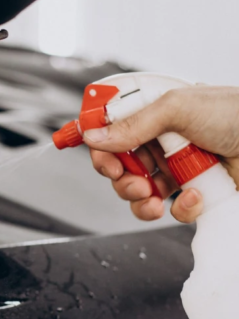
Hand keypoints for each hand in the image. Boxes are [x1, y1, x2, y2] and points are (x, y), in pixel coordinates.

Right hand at [86, 86, 238, 222]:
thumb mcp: (178, 109)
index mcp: (154, 113)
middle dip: (118, 176)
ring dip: (140, 199)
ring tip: (153, 198)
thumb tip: (94, 136)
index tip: (100, 156)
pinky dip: (181, 208)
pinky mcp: (197, 192)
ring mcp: (178, 167)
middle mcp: (162, 140)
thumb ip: (133, 125)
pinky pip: (173, 209)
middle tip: (128, 180)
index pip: (111, 128)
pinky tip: (197, 196)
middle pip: (119, 164)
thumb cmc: (237, 114)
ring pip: (139, 191)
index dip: (99, 143)